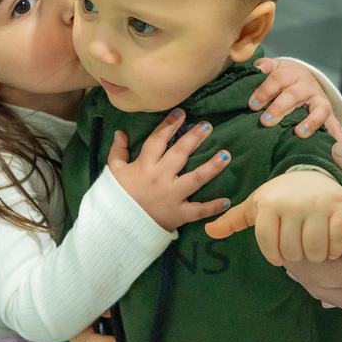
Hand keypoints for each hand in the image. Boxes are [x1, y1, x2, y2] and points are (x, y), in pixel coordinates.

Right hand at [108, 108, 230, 231]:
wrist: (117, 227)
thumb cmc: (116, 198)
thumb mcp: (113, 172)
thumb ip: (118, 152)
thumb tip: (120, 133)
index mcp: (144, 166)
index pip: (158, 140)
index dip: (169, 125)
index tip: (181, 113)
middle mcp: (161, 178)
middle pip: (180, 153)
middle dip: (194, 138)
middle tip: (207, 126)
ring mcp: (172, 196)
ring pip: (196, 178)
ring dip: (212, 166)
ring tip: (225, 155)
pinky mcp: (179, 214)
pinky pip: (199, 210)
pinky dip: (214, 207)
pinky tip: (228, 201)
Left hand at [204, 170, 341, 264]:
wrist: (316, 173)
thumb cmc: (282, 194)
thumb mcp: (256, 204)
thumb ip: (233, 219)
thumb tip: (208, 231)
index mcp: (269, 203)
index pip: (269, 245)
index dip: (274, 255)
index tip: (279, 254)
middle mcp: (293, 203)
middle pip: (292, 251)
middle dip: (295, 255)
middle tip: (298, 245)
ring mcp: (319, 205)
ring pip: (314, 251)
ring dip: (314, 256)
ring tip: (312, 246)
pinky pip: (338, 243)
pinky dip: (334, 250)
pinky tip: (329, 244)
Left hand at [250, 57, 341, 141]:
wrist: (304, 78)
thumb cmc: (283, 77)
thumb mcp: (275, 67)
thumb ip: (265, 67)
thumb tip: (258, 67)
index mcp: (292, 73)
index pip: (277, 78)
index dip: (265, 91)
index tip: (252, 105)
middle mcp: (308, 86)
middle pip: (294, 95)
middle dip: (279, 108)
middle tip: (265, 121)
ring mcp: (320, 100)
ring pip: (320, 109)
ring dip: (311, 121)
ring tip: (299, 133)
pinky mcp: (329, 114)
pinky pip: (334, 125)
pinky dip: (336, 135)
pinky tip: (336, 145)